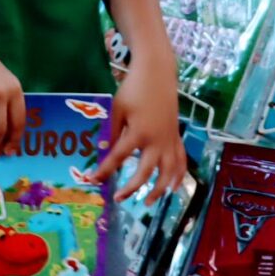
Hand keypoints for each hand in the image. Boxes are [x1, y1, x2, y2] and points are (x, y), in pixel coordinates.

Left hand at [96, 56, 187, 202]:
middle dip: (131, 187)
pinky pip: (180, 161)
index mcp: (139, 133)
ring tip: (148, 202)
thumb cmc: (134, 89)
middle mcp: (156, 141)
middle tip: (118, 197)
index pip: (118, 158)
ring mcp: (169, 140)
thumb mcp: (117, 108)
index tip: (93, 180)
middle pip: (145, 172)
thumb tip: (103, 151)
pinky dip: (178, 176)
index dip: (105, 170)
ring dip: (159, 189)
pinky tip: (173, 188)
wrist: (158, 73)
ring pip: (168, 172)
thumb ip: (111, 131)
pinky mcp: (176, 136)